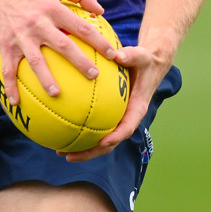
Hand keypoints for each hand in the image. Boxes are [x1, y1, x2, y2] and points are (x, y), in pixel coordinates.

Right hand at [0, 0, 116, 106]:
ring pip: (36, 60)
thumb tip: (100, 11)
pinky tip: (17, 102)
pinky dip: (11, 86)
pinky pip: (8, 69)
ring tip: (57, 94)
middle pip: (63, 45)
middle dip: (80, 62)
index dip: (98, 40)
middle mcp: (38, 22)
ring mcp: (21, 35)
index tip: (112, 54)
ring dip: (47, 79)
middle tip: (94, 75)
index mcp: (52, 8)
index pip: (80, 26)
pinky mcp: (5, 44)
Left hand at [59, 44, 172, 161]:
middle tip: (69, 156)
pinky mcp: (110, 114)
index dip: (115, 137)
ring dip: (83, 148)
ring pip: (101, 140)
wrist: (150, 65)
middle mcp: (127, 118)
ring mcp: (118, 118)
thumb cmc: (144, 61)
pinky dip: (82, 131)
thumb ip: (131, 55)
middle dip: (90, 152)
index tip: (101, 142)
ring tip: (60, 151)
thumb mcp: (141, 56)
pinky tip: (63, 129)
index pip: (127, 127)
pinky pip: (96, 126)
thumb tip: (118, 55)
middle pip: (110, 143)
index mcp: (137, 108)